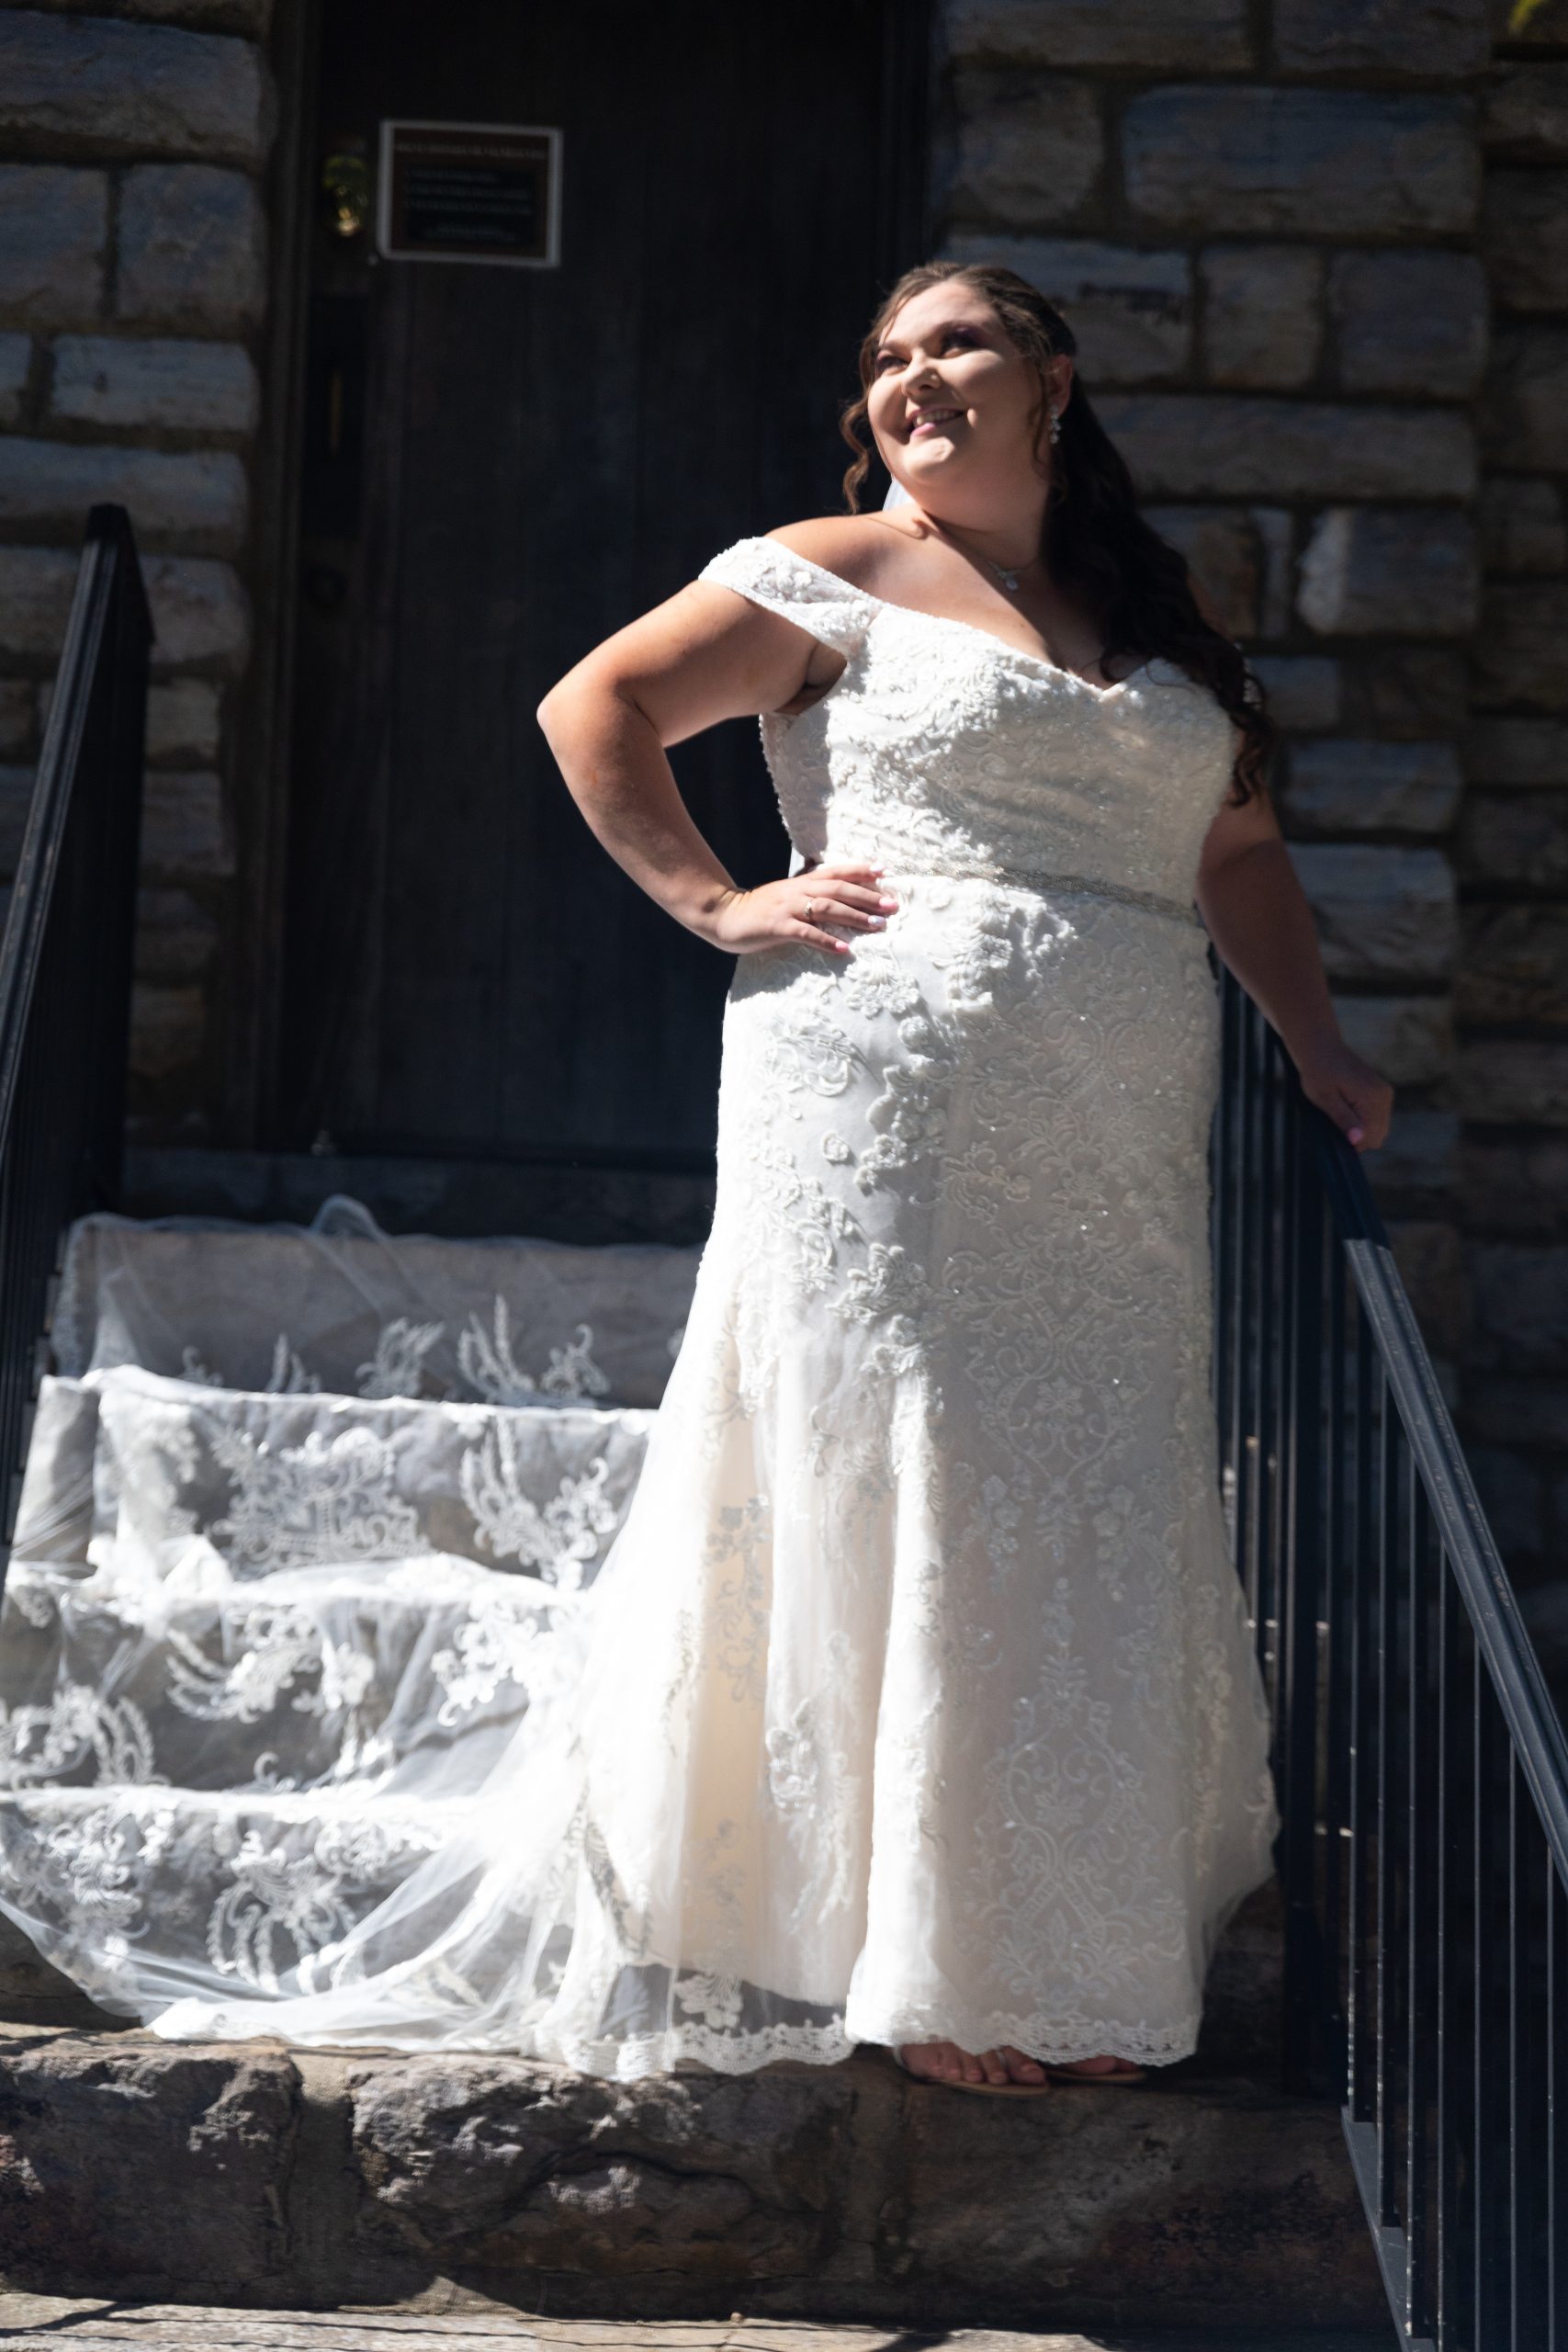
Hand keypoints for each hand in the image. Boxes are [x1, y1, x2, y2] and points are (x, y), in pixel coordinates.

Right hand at [708, 861, 898, 957]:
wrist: (724, 914)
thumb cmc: (759, 907)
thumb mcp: (786, 893)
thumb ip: (807, 890)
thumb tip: (831, 889)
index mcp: (801, 882)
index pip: (836, 872)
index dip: (860, 870)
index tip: (884, 871)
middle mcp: (798, 891)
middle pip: (838, 889)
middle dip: (867, 897)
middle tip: (892, 905)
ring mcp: (788, 908)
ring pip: (827, 909)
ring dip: (855, 917)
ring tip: (877, 926)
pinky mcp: (778, 927)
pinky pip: (806, 933)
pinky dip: (826, 941)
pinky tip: (843, 950)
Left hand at [1295, 1034, 1394, 1151]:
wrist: (1321, 1047)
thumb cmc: (1318, 1072)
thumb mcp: (1324, 1098)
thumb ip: (1344, 1119)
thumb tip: (1358, 1140)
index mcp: (1373, 1097)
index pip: (1372, 1137)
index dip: (1353, 1142)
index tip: (1335, 1130)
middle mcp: (1384, 1096)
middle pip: (1378, 1135)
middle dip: (1358, 1136)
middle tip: (1335, 1121)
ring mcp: (1385, 1094)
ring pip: (1379, 1129)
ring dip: (1360, 1127)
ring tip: (1340, 1111)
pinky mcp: (1381, 1092)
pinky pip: (1377, 1118)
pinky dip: (1363, 1119)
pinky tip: (1347, 1107)